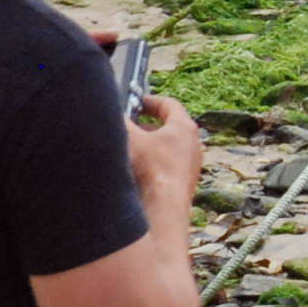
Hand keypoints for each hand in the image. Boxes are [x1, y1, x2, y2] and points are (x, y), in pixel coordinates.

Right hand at [126, 95, 202, 211]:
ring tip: (127, 149)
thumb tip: (113, 115)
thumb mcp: (131, 138)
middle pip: (167, 127)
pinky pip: (166, 166)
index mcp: (184, 127)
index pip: (168, 104)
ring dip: (147, 147)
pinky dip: (151, 164)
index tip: (134, 101)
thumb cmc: (152, 166)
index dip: (149, 101)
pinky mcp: (184, 183)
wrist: (165, 205)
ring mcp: (190, 165)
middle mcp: (193, 144)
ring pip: (166, 149)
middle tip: (127, 126)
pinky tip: (134, 170)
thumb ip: (122, 123)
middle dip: (145, 126)